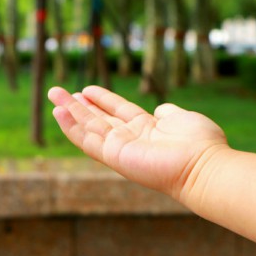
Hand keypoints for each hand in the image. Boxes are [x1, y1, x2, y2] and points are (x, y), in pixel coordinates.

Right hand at [48, 85, 229, 199]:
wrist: (202, 166)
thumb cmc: (200, 144)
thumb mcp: (182, 118)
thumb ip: (168, 113)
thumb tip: (161, 109)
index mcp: (146, 129)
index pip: (118, 112)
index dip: (102, 100)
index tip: (86, 90)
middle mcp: (131, 140)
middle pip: (98, 119)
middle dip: (78, 105)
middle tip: (57, 92)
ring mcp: (121, 149)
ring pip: (89, 128)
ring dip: (70, 112)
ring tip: (53, 96)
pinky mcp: (115, 156)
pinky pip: (88, 141)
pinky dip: (72, 127)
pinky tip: (59, 114)